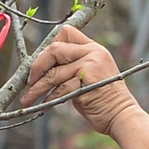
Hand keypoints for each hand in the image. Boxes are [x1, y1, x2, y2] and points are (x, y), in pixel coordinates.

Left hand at [25, 25, 141, 136]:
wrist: (121, 115)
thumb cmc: (102, 100)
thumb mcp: (89, 75)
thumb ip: (71, 67)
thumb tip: (44, 68)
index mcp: (94, 48)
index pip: (66, 33)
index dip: (49, 46)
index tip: (40, 63)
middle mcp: (93, 52)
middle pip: (54, 50)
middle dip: (37, 66)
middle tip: (29, 81)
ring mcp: (90, 64)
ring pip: (53, 73)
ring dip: (37, 88)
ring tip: (28, 99)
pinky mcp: (86, 79)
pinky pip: (60, 88)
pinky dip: (49, 98)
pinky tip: (45, 105)